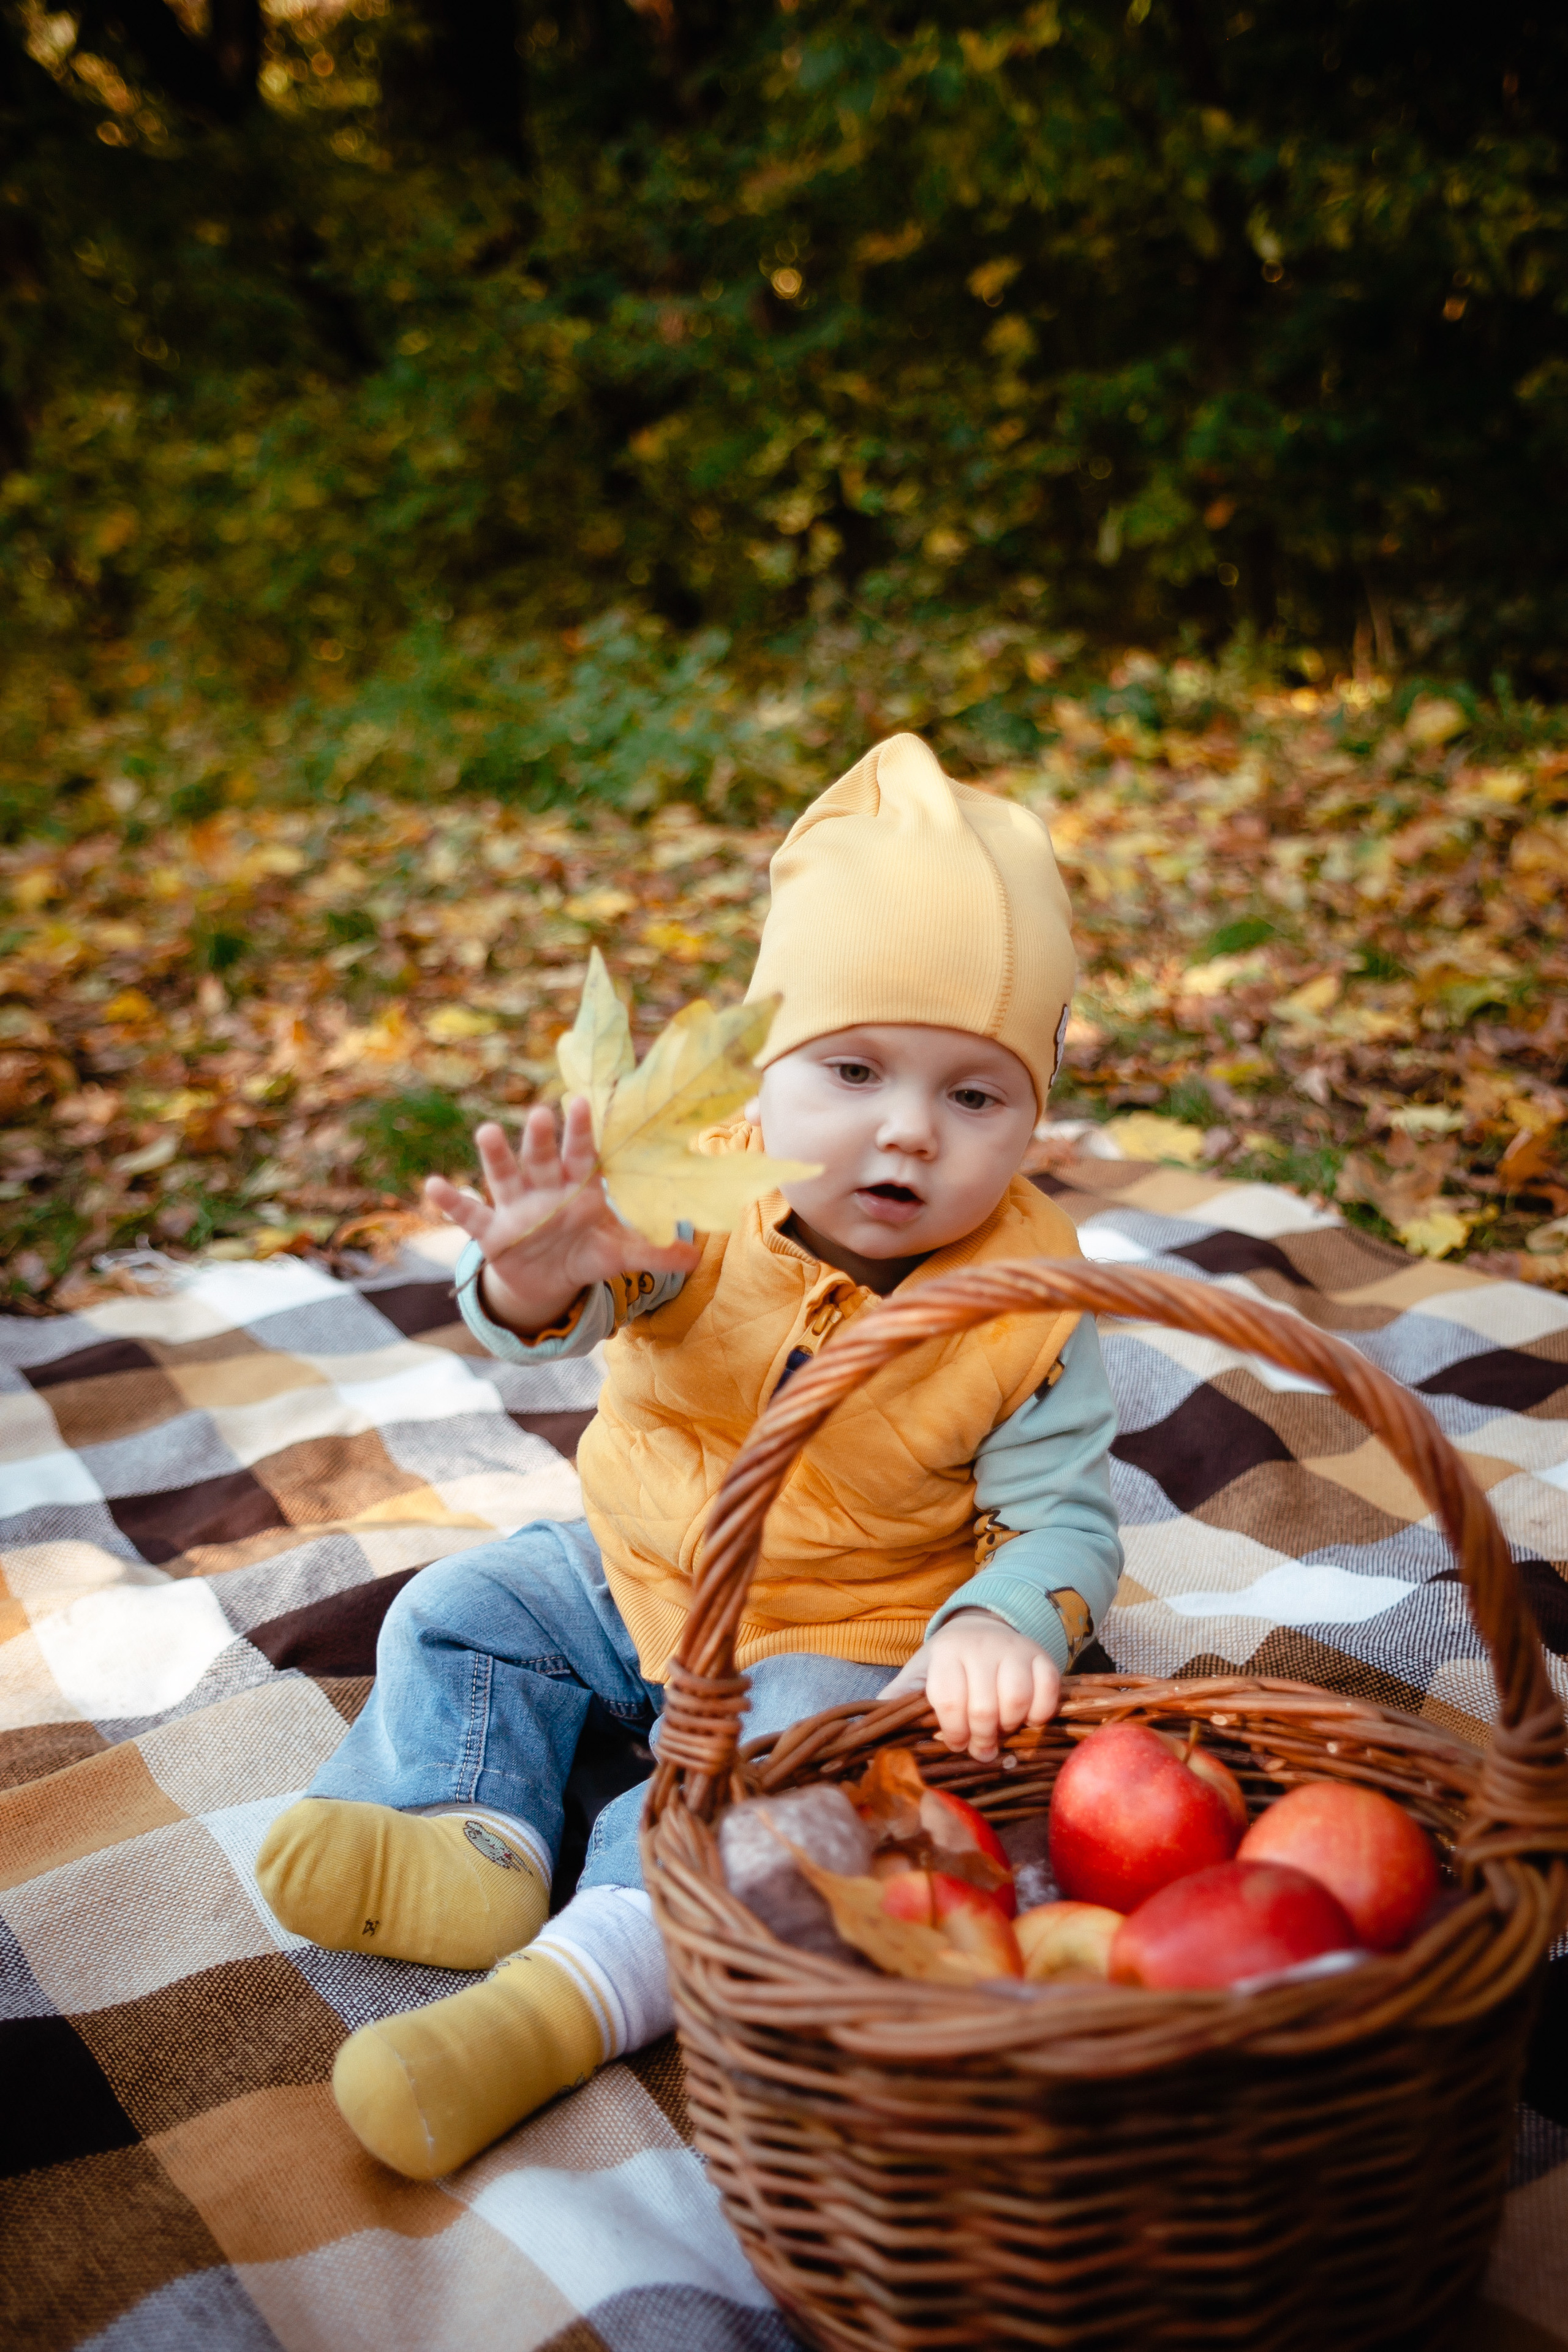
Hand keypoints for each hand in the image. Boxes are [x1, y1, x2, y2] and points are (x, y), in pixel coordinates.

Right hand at [423, 1098, 699, 1336]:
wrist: (549, 1280)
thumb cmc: (586, 1252)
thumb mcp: (619, 1256)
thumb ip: (653, 1253)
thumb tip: (697, 1258)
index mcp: (579, 1185)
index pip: (583, 1153)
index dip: (581, 1130)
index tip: (581, 1101)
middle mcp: (545, 1187)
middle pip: (542, 1156)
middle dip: (540, 1137)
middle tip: (539, 1113)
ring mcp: (515, 1205)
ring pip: (503, 1174)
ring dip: (495, 1155)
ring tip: (487, 1133)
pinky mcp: (491, 1230)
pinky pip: (469, 1213)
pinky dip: (451, 1200)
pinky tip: (433, 1185)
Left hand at [884, 1609, 1060, 1762]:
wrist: (981, 1629)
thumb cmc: (947, 1663)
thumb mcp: (919, 1673)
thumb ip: (899, 1697)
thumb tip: (870, 1723)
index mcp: (946, 1653)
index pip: (949, 1699)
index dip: (952, 1731)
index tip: (953, 1743)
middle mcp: (981, 1647)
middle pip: (983, 1706)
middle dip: (980, 1738)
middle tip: (979, 1748)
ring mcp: (1015, 1650)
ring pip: (1016, 1699)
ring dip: (1009, 1726)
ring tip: (1001, 1731)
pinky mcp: (1042, 1657)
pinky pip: (1048, 1691)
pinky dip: (1039, 1713)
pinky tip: (1026, 1719)